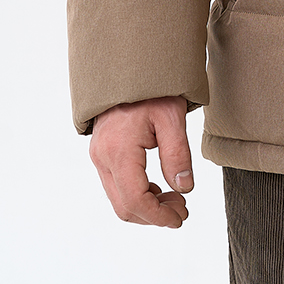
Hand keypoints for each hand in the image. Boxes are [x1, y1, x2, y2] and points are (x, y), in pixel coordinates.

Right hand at [90, 95, 192, 227]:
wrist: (129, 65)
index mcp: (119, 150)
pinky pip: (117, 185)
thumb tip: (184, 188)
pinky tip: (160, 188)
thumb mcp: (172, 116)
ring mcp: (99, 155)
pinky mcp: (102, 152)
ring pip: (118, 199)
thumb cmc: (152, 87)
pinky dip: (138, 194)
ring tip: (176, 200)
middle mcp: (103, 156)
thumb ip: (177, 153)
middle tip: (182, 210)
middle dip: (154, 216)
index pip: (135, 199)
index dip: (158, 216)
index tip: (180, 219)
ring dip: (146, 207)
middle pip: (124, 206)